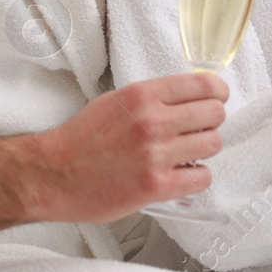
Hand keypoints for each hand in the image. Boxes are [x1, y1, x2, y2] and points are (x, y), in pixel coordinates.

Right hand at [0, 73, 227, 243]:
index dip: (218, 93)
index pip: (203, 85)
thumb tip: (187, 98)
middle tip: (199, 131)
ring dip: (204, 150)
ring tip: (187, 154)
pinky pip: (201, 178)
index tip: (218, 99)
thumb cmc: (81, 138)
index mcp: (143, 95)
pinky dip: (196, 177)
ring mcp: (156, 154)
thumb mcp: (115, 101)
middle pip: (215, 114)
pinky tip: (181, 176)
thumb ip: (151, 98)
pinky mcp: (155, 186)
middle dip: (211, 122)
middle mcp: (153, 121)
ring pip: (213, 145)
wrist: (52, 174)